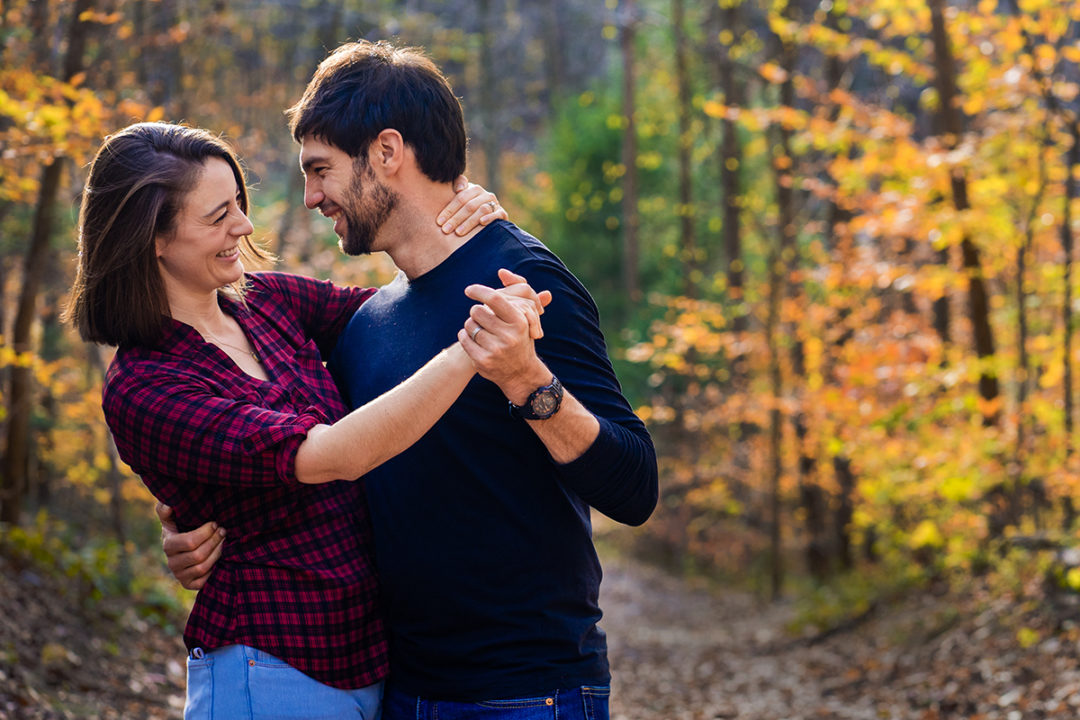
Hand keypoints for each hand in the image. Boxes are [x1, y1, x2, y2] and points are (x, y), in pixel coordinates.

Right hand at [156, 502, 224, 590]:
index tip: (215, 523)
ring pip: (202, 567)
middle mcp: (172, 563)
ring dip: (217, 553)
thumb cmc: (181, 530)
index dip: (206, 532)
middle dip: (214, 541)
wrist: (184, 551)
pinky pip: (204, 580)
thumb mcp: (172, 519)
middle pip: (198, 555)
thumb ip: (166, 511)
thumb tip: (168, 505)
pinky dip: (214, 569)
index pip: (189, 542)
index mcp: (168, 545)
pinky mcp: (189, 585)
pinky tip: (220, 556)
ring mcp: (180, 575)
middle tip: (223, 531)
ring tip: (224, 541)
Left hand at [436, 176, 506, 235]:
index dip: (449, 210)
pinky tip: (481, 223)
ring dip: (469, 222)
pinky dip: (490, 218)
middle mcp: (485, 195)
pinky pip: (497, 214)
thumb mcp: (461, 196)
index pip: (460, 198)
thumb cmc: (468, 206)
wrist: (487, 215)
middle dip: (456, 219)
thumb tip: (459, 188)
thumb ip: (457, 185)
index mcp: (474, 189)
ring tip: (458, 232)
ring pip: (482, 210)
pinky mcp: (502, 213)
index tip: (439, 222)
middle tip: (446, 230)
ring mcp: (495, 204)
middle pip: (469, 206)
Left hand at [458, 280, 552, 403]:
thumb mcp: (524, 316)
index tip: (469, 290)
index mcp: (520, 322)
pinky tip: (471, 338)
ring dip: (471, 325)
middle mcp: (509, 336)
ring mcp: (496, 350)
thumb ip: (516, 292)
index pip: (495, 299)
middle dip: (476, 312)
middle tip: (481, 318)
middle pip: (477, 311)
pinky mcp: (483, 361)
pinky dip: (464, 336)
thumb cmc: (520, 337)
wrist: (521, 373)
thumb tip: (502, 271)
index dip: (479, 291)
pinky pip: (464, 339)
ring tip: (480, 330)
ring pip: (469, 325)